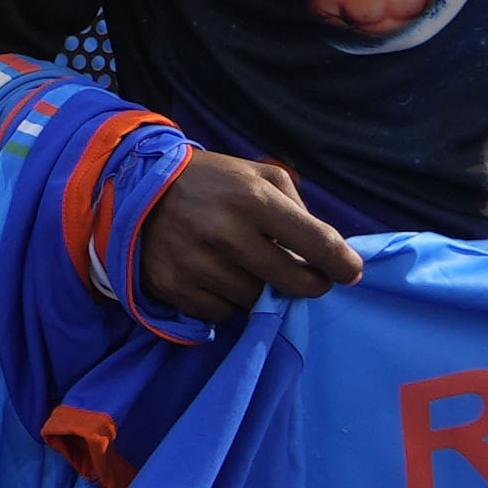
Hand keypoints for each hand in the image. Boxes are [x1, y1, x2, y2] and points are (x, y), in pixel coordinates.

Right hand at [128, 143, 366, 325]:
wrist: (137, 188)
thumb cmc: (212, 182)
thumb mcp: (258, 175)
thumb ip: (297, 208)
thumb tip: (328, 252)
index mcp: (253, 200)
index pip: (317, 242)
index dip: (341, 263)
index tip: (351, 272)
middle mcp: (226, 233)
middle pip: (292, 281)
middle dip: (311, 284)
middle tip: (312, 279)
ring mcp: (197, 263)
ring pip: (254, 300)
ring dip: (261, 290)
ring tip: (248, 268)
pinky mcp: (174, 286)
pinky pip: (221, 312)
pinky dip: (226, 300)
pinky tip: (217, 276)